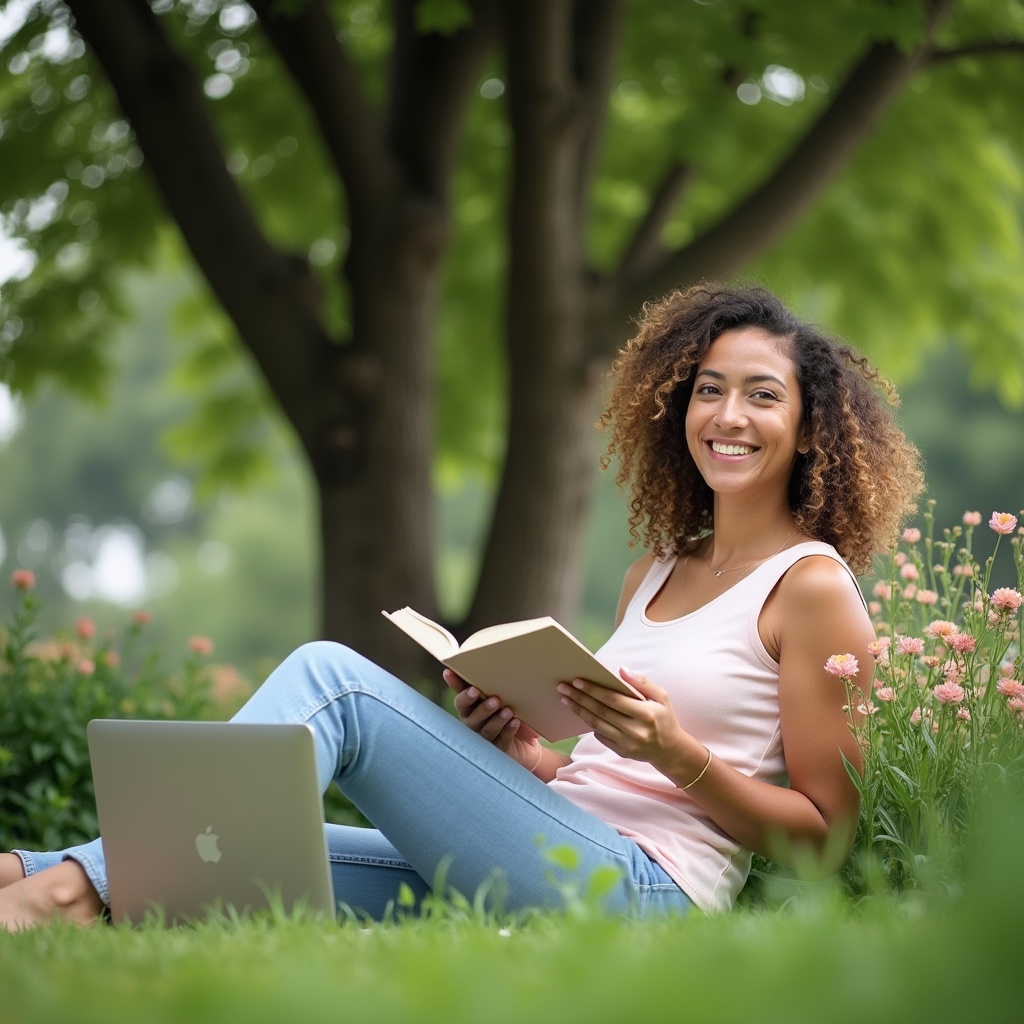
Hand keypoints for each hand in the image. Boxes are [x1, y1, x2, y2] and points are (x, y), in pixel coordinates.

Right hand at [443, 668, 542, 770]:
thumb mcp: (513, 699)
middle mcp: (474, 722)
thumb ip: (506, 688)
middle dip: (469, 700)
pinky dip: (508, 730)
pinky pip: (501, 740)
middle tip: (478, 691)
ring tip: (507, 710)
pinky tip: (515, 722)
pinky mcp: (498, 750)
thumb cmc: (518, 715)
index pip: (462, 693)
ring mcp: (485, 737)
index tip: (448, 673)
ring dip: (495, 718)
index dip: (454, 683)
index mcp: (474, 706)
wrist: (531, 746)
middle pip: (467, 712)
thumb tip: (509, 668)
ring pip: (485, 728)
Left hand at [557, 667, 686, 767]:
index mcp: (645, 713)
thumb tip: (621, 670)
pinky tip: (580, 712)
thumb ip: (642, 682)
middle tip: (563, 687)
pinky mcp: (621, 752)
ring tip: (565, 699)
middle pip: (600, 711)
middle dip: (579, 698)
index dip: (593, 690)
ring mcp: (627, 744)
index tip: (577, 681)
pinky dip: (589, 724)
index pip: (613, 699)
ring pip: (596, 724)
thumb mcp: (661, 696)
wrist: (670, 750)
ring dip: (579, 710)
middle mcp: (635, 730)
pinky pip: (600, 736)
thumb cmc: (664, 718)